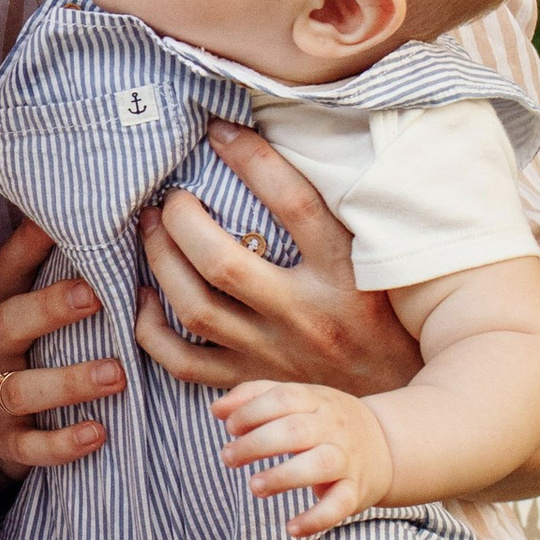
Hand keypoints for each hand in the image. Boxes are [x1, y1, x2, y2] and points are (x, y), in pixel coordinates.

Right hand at [0, 220, 126, 479]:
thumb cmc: (38, 358)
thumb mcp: (43, 318)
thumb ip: (76, 282)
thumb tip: (133, 224)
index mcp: (4, 309)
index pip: (12, 268)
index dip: (32, 242)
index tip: (65, 220)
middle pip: (10, 322)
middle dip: (50, 308)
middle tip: (97, 296)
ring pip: (22, 389)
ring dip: (69, 380)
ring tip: (117, 375)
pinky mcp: (7, 443)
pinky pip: (31, 446)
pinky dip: (63, 442)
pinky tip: (99, 433)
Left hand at [135, 123, 420, 397]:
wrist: (394, 409)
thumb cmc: (389, 320)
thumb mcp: (382, 263)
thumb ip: (343, 216)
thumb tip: (292, 147)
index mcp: (347, 275)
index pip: (295, 204)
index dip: (252, 159)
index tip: (219, 131)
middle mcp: (307, 316)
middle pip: (223, 262)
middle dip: (183, 219)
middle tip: (172, 195)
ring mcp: (273, 354)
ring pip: (195, 307)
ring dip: (160, 261)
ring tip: (152, 228)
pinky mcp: (249, 382)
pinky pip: (183, 362)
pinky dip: (151, 329)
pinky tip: (146, 297)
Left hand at [212, 378, 394, 531]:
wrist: (387, 445)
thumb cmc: (323, 421)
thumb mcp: (297, 399)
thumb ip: (254, 397)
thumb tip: (216, 410)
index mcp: (317, 400)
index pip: (284, 398)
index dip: (252, 411)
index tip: (230, 428)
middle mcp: (334, 427)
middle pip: (296, 431)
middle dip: (257, 444)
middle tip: (227, 458)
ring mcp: (347, 459)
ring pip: (320, 464)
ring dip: (283, 477)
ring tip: (254, 487)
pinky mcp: (355, 491)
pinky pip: (339, 505)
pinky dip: (316, 519)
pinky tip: (291, 529)